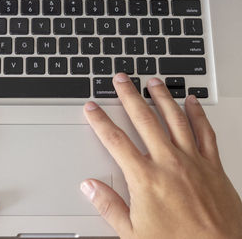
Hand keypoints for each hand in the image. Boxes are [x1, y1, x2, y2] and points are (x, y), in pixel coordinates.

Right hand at [81, 73, 241, 238]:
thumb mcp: (132, 233)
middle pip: (144, 120)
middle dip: (129, 96)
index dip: (100, 121)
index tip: (92, 107)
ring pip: (174, 119)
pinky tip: (191, 101)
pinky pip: (204, 132)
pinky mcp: (213, 166)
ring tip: (153, 81)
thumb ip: (109, 206)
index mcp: (145, 178)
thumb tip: (89, 186)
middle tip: (121, 79)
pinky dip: (197, 114)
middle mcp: (168, 163)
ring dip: (162, 97)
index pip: (115, 140)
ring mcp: (192, 161)